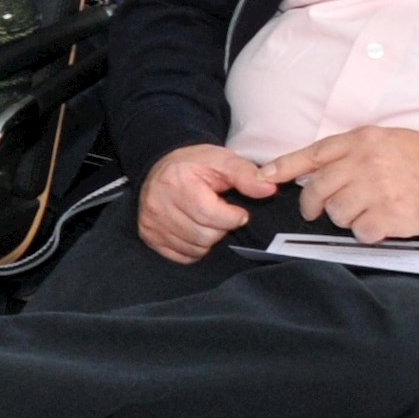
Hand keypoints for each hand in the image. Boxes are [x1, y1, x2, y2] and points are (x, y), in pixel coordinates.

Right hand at [136, 143, 278, 262]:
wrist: (160, 167)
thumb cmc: (194, 165)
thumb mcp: (222, 160)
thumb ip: (246, 174)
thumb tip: (269, 188)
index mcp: (176, 181)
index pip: (210, 214)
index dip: (233, 216)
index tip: (236, 210)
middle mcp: (157, 203)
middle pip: (204, 234)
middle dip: (221, 227)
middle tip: (219, 213)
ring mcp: (151, 222)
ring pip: (195, 248)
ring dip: (209, 239)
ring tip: (206, 220)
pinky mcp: (149, 235)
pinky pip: (183, 256)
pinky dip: (194, 248)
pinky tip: (194, 230)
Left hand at [267, 127, 418, 243]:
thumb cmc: (417, 156)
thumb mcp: (379, 139)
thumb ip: (347, 152)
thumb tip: (311, 171)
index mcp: (359, 142)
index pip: (312, 154)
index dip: (283, 167)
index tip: (264, 177)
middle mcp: (363, 164)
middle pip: (317, 190)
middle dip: (314, 205)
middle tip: (319, 211)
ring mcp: (376, 191)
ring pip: (337, 213)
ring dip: (345, 218)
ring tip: (365, 212)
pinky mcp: (390, 216)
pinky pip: (361, 232)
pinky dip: (367, 233)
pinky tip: (380, 224)